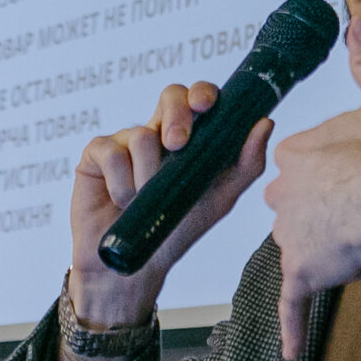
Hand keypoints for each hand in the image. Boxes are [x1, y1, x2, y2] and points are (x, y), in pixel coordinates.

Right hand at [67, 81, 272, 327]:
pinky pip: (110, 152)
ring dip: (147, 175)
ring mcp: (124, 141)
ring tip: (144, 201)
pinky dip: (121, 182)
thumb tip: (265, 123)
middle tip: (177, 145)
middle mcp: (157, 132)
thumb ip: (245, 165)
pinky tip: (122, 202)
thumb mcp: (219, 200)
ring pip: (141, 134)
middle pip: (170, 95)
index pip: (197, 99)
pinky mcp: (95, 155)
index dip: (202, 93)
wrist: (135, 267)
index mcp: (188, 137)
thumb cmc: (176, 231)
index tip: (207, 105)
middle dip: (176, 116)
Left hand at [263, 17, 360, 358]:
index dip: (333, 172)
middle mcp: (281, 194)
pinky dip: (293, 327)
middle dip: (322, 212)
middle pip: (295, 207)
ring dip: (322, 252)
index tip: (359, 175)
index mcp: (295, 153)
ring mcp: (289, 236)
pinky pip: (293, 305)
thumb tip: (358, 22)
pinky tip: (290, 352)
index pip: (302, 165)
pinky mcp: (302, 273)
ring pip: (299, 246)